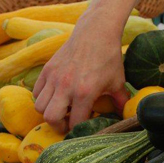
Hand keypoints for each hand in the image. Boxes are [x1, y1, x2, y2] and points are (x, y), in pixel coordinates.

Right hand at [33, 15, 128, 132]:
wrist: (96, 32)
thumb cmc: (108, 58)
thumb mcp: (118, 82)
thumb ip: (121, 102)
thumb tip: (126, 115)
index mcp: (84, 92)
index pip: (75, 123)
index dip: (78, 130)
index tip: (82, 128)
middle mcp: (66, 87)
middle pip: (50, 118)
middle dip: (59, 126)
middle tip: (68, 122)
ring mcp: (54, 78)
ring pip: (39, 106)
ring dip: (49, 111)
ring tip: (61, 108)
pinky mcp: (47, 69)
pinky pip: (36, 92)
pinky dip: (43, 98)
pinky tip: (55, 95)